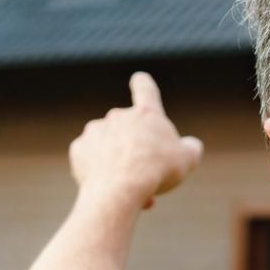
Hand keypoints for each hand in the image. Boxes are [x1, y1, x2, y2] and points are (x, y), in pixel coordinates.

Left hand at [69, 72, 202, 208]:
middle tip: (146, 175)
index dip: (143, 84)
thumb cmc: (156, 171)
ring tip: (129, 189)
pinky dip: (99, 172)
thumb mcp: (187, 160)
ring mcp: (95, 131)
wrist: (119, 189)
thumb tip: (191, 146)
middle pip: (128, 130)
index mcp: (145, 114)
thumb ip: (190, 148)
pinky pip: (91, 160)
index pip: (145, 89)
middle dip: (135, 151)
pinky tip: (109, 187)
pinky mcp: (78, 149)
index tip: (138, 80)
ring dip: (118, 164)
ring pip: (109, 148)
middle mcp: (118, 115)